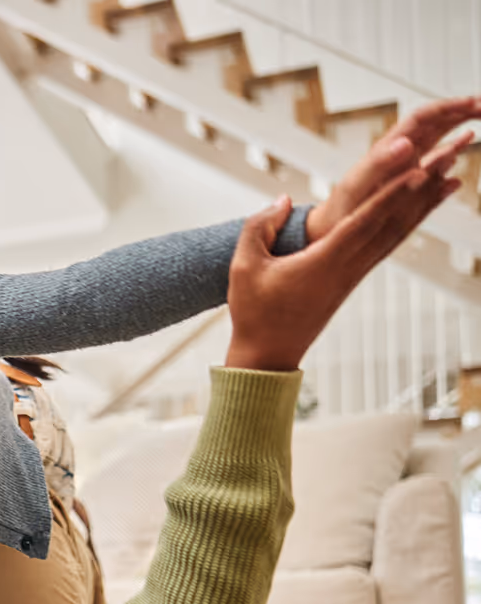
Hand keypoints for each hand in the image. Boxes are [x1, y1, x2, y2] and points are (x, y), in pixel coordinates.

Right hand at [227, 165, 459, 371]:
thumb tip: (282, 200)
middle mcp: (347, 269)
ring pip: (396, 234)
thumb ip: (260, 227)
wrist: (266, 356)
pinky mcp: (350, 281)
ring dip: (423, 204)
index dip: (392, 194)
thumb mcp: (243, 267)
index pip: (365, 221)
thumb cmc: (253, 314)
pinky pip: (386, 246)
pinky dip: (407, 224)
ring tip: (449, 177)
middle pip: (393, 223)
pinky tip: (418, 210)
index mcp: (324, 263)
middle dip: (421, 189)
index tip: (419, 168)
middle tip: (449, 157)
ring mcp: (352, 277)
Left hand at [306, 95, 479, 242]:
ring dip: (458, 130)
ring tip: (479, 123)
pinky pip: (432, 166)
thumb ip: (380, 164)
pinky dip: (450, 158)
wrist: (329, 231)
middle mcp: (397, 156)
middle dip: (460, 112)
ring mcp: (403, 170)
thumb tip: (405, 142)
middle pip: (433, 123)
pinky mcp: (406, 186)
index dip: (448, 107)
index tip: (473, 103)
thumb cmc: (338, 210)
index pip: (422, 118)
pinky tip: (462, 156)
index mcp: (388, 150)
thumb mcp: (356, 185)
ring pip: (436, 141)